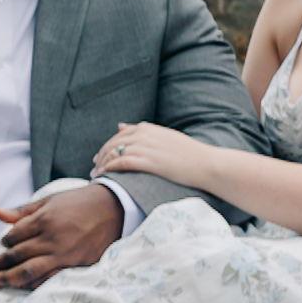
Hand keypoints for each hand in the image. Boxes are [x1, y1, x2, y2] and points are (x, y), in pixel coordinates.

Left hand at [0, 183, 123, 291]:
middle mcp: (51, 237)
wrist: (112, 208)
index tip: (1, 247)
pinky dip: (34, 284)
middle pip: (18, 255)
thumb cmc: (78, 202)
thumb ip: (22, 211)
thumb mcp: (49, 201)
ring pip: (30, 271)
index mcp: (44, 218)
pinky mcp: (75, 264)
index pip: (14, 236)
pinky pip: (50, 278)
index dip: (4, 243)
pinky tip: (22, 287)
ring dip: (10, 278)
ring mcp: (64, 253)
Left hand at [91, 121, 214, 188]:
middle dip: (102, 155)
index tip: (101, 156)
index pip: (120, 134)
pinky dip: (109, 168)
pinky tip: (103, 176)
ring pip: (114, 152)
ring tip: (96, 175)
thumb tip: (121, 126)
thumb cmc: (190, 155)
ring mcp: (145, 146)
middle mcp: (144, 134)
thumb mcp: (165, 138)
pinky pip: (120, 162)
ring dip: (103, 164)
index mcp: (149, 128)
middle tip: (94, 167)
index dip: (108, 146)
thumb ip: (144, 133)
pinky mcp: (148, 160)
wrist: (206, 164)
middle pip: (113, 143)